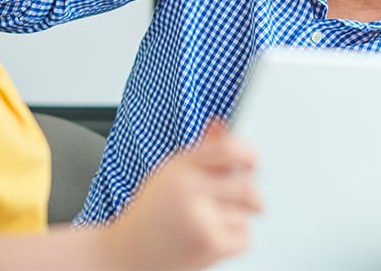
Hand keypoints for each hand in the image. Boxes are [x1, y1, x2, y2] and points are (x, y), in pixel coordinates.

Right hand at [105, 120, 261, 270]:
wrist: (127, 256)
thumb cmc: (150, 215)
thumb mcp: (169, 175)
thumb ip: (200, 151)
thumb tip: (222, 124)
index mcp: (180, 167)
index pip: (227, 148)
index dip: (248, 153)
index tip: (253, 161)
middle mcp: (190, 187)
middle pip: (245, 185)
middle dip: (252, 197)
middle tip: (249, 202)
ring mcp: (201, 216)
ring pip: (245, 213)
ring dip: (236, 220)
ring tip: (209, 224)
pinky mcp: (209, 243)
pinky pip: (244, 237)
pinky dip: (235, 240)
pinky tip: (211, 239)